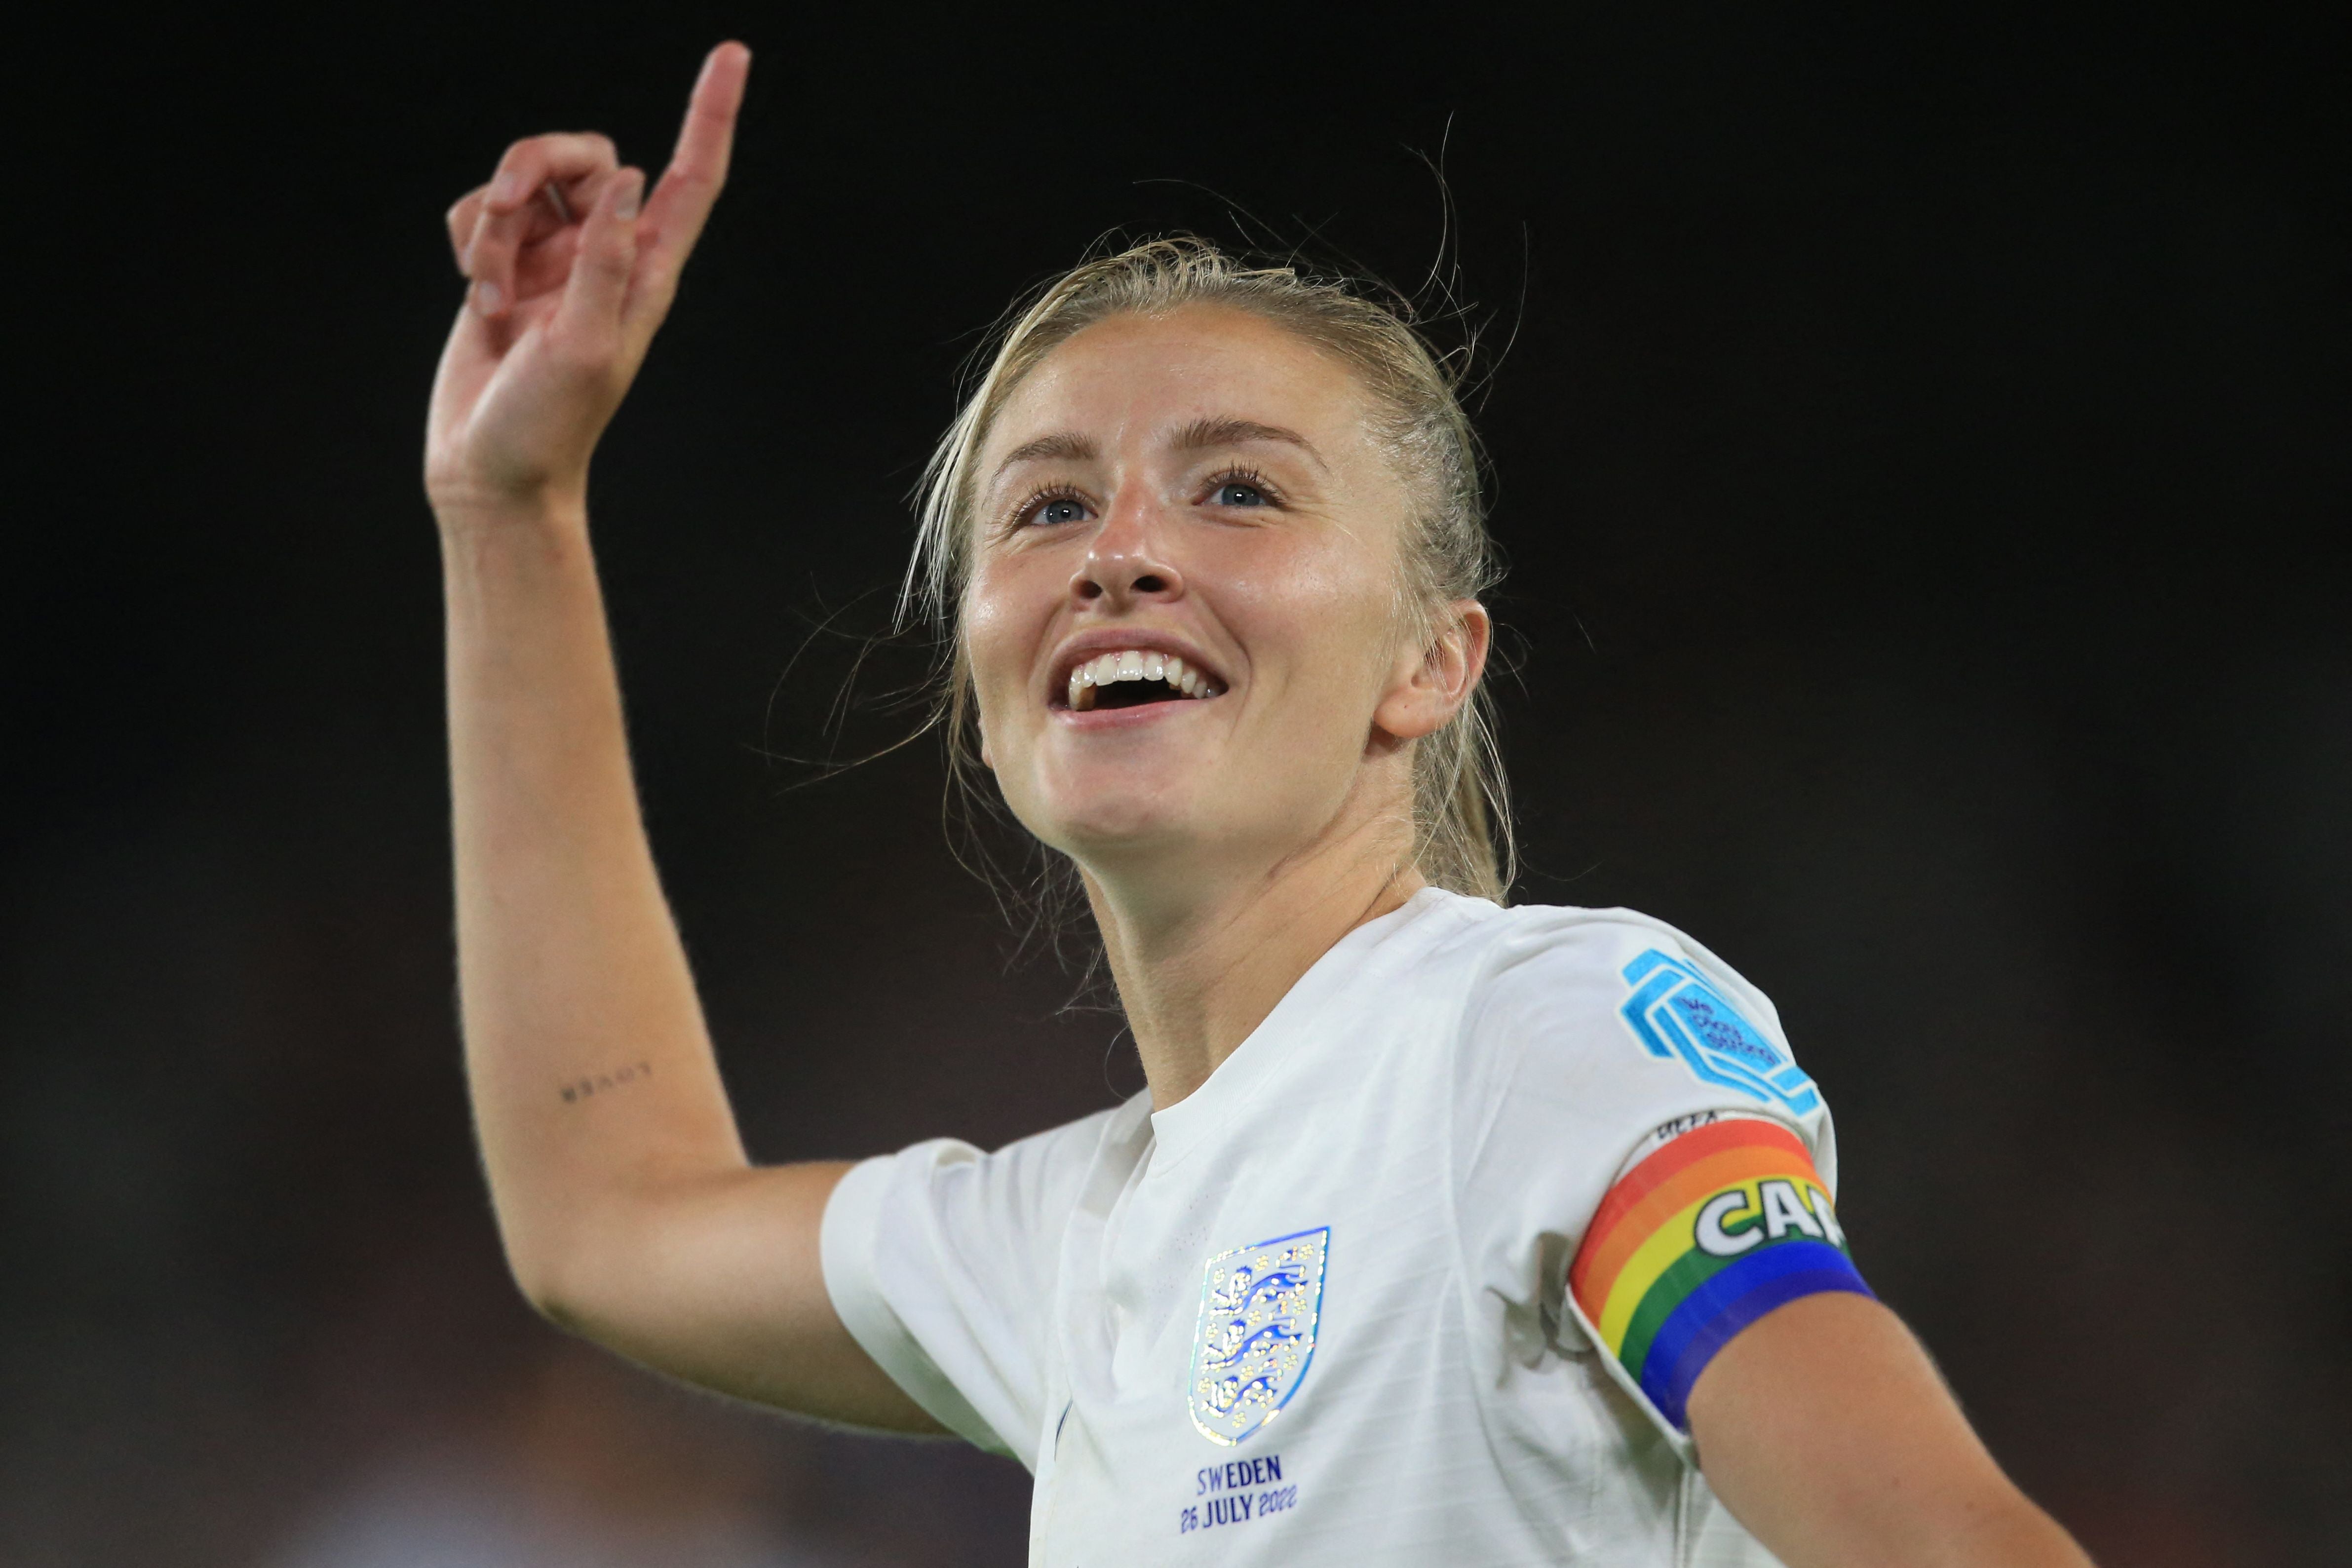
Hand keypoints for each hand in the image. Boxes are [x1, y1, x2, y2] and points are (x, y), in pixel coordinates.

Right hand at [425, 43, 749, 524]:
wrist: (489, 466)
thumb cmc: (548, 424)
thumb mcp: (585, 344)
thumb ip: (606, 261)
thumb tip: (628, 182)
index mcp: (649, 272)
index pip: (691, 178)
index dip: (711, 115)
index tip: (733, 54)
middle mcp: (608, 255)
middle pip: (587, 154)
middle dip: (537, 163)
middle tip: (505, 207)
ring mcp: (556, 258)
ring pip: (525, 180)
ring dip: (494, 222)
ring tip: (490, 291)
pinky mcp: (506, 266)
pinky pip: (483, 211)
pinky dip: (471, 242)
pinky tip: (478, 295)